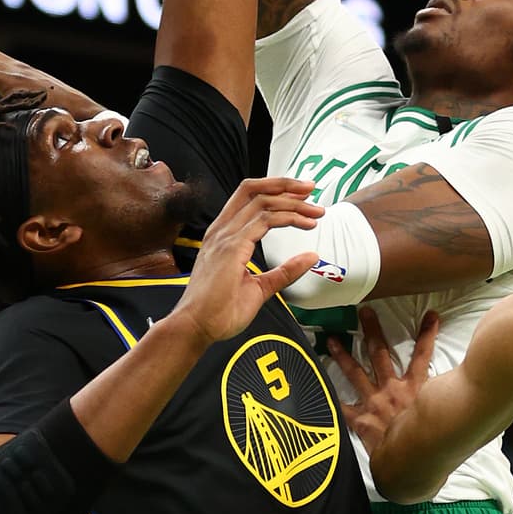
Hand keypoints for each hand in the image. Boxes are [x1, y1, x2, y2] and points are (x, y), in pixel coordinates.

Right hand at [179, 178, 323, 346]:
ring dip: (293, 203)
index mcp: (223, 235)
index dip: (276, 190)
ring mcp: (225, 237)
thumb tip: (311, 257)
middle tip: (311, 189)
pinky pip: (264, 221)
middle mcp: (222, 230)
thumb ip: (284, 271)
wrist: (196, 328)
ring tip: (315, 211)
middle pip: (254, 190)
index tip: (302, 195)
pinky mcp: (231, 248)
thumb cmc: (219, 312)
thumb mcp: (260, 288)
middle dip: (285, 185)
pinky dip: (288, 217)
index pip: (249, 197)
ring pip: (262, 202)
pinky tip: (305, 224)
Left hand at [327, 308, 440, 455]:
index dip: (427, 333)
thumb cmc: (430, 446)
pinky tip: (316, 387)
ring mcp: (374, 403)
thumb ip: (446, 404)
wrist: (411, 468)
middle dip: (372, 331)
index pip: (423, 354)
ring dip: (343, 355)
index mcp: (415, 389)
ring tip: (331, 338)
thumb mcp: (444, 420)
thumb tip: (472, 396)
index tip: (431, 314)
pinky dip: (330, 398)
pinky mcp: (361, 420)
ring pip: (356, 373)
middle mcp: (392, 391)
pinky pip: (342, 407)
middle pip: (381, 353)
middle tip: (363, 311)